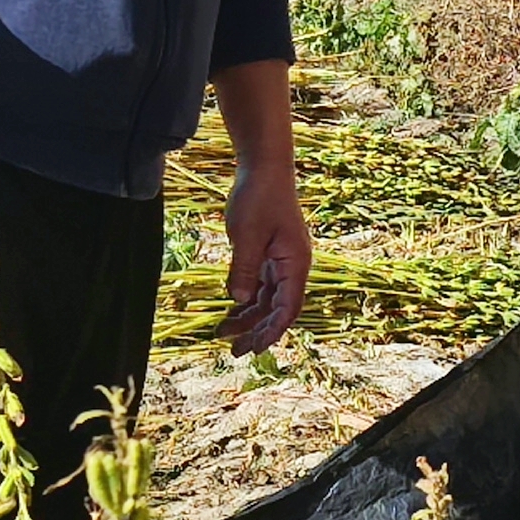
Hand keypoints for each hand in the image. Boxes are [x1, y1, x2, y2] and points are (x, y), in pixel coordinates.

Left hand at [223, 160, 309, 353]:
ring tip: (224, 335)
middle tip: (235, 352)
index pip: (288, 308)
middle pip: (278, 309)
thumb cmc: (259, 197)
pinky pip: (260, 285)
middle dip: (258, 331)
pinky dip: (246, 300)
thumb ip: (243, 269)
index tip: (254, 349)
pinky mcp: (269, 254)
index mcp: (295, 263)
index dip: (272, 331)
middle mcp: (292, 266)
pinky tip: (230, 312)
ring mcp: (281, 261)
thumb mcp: (247, 234)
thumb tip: (237, 301)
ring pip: (267, 299)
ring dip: (248, 318)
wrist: (265, 167)